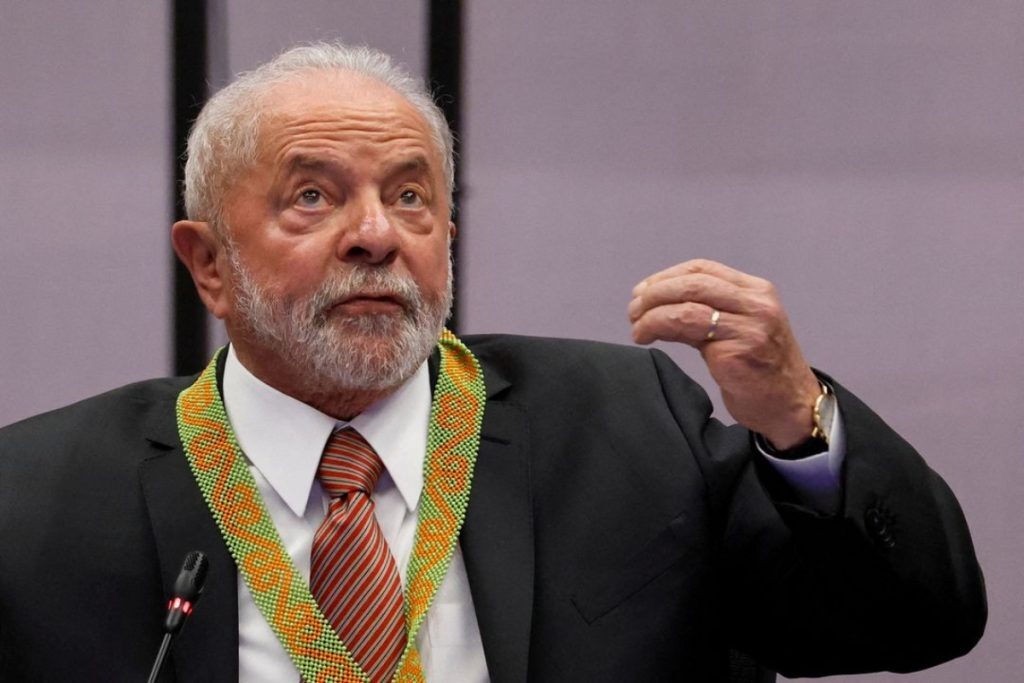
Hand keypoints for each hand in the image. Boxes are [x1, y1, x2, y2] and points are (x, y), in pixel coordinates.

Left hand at [628, 259, 819, 449]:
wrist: (791, 407)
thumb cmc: (762, 370)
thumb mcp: (739, 329)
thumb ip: (707, 312)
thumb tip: (658, 305)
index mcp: (757, 291)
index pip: (703, 269)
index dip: (666, 276)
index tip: (643, 291)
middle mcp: (756, 304)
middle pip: (693, 282)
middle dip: (655, 293)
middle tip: (633, 309)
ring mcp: (748, 327)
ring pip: (687, 305)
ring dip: (652, 313)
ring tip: (637, 327)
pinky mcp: (737, 352)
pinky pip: (688, 331)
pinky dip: (660, 329)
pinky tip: (648, 337)